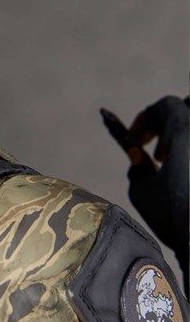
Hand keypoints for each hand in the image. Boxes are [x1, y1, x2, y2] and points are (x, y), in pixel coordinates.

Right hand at [122, 96, 187, 290]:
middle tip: (157, 153)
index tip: (136, 140)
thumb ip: (136, 166)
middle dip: (166, 126)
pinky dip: (188, 155)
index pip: (165, 105)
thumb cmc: (174, 216)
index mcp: (185, 134)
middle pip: (186, 112)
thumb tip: (138, 156)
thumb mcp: (142, 190)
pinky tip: (184, 179)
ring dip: (181, 138)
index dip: (145, 118)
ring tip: (172, 164)